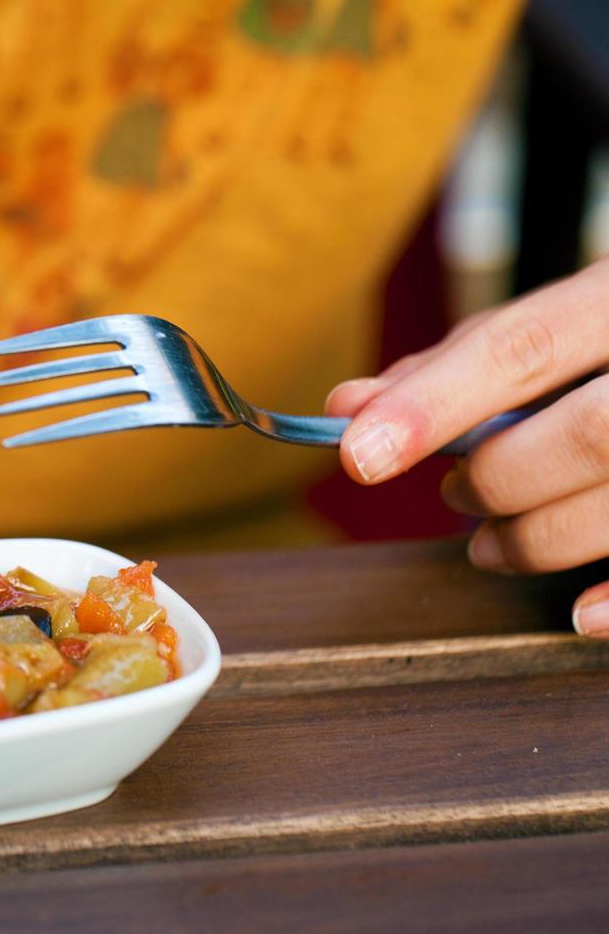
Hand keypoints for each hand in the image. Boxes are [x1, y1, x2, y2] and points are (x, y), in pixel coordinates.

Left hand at [325, 261, 608, 638]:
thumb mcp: (556, 321)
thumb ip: (456, 363)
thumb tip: (348, 405)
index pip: (522, 345)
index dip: (432, 403)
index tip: (358, 453)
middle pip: (584, 433)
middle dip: (496, 479)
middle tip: (452, 497)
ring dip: (536, 539)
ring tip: (491, 545)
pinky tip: (577, 612)